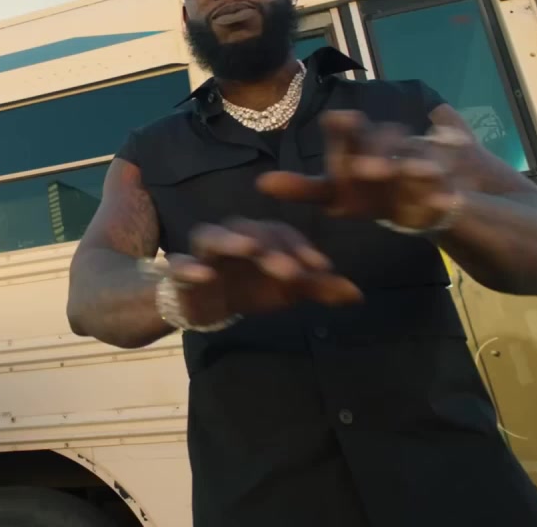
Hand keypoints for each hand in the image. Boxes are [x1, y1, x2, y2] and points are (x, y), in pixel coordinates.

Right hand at [164, 218, 361, 322]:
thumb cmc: (249, 289)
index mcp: (259, 237)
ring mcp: (204, 253)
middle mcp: (231, 237)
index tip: (321, 267)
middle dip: (272, 248)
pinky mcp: (180, 271)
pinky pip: (178, 264)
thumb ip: (317, 288)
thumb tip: (357, 295)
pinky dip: (188, 266)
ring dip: (231, 240)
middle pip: (250, 230)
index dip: (301, 247)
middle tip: (293, 269)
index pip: (281, 232)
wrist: (204, 306)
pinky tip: (203, 274)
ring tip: (249, 248)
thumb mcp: (286, 290)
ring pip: (212, 236)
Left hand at [256, 110, 469, 230]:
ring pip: (415, 156)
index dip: (343, 128)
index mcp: (360, 148)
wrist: (421, 201)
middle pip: (382, 139)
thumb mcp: (336, 194)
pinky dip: (441, 193)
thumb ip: (303, 188)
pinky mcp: (443, 181)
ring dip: (409, 164)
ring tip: (399, 174)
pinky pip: (444, 185)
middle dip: (375, 147)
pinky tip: (438, 201)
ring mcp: (419, 161)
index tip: (337, 119)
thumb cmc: (369, 193)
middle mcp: (390, 148)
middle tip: (364, 165)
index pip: (348, 132)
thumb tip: (261, 183)